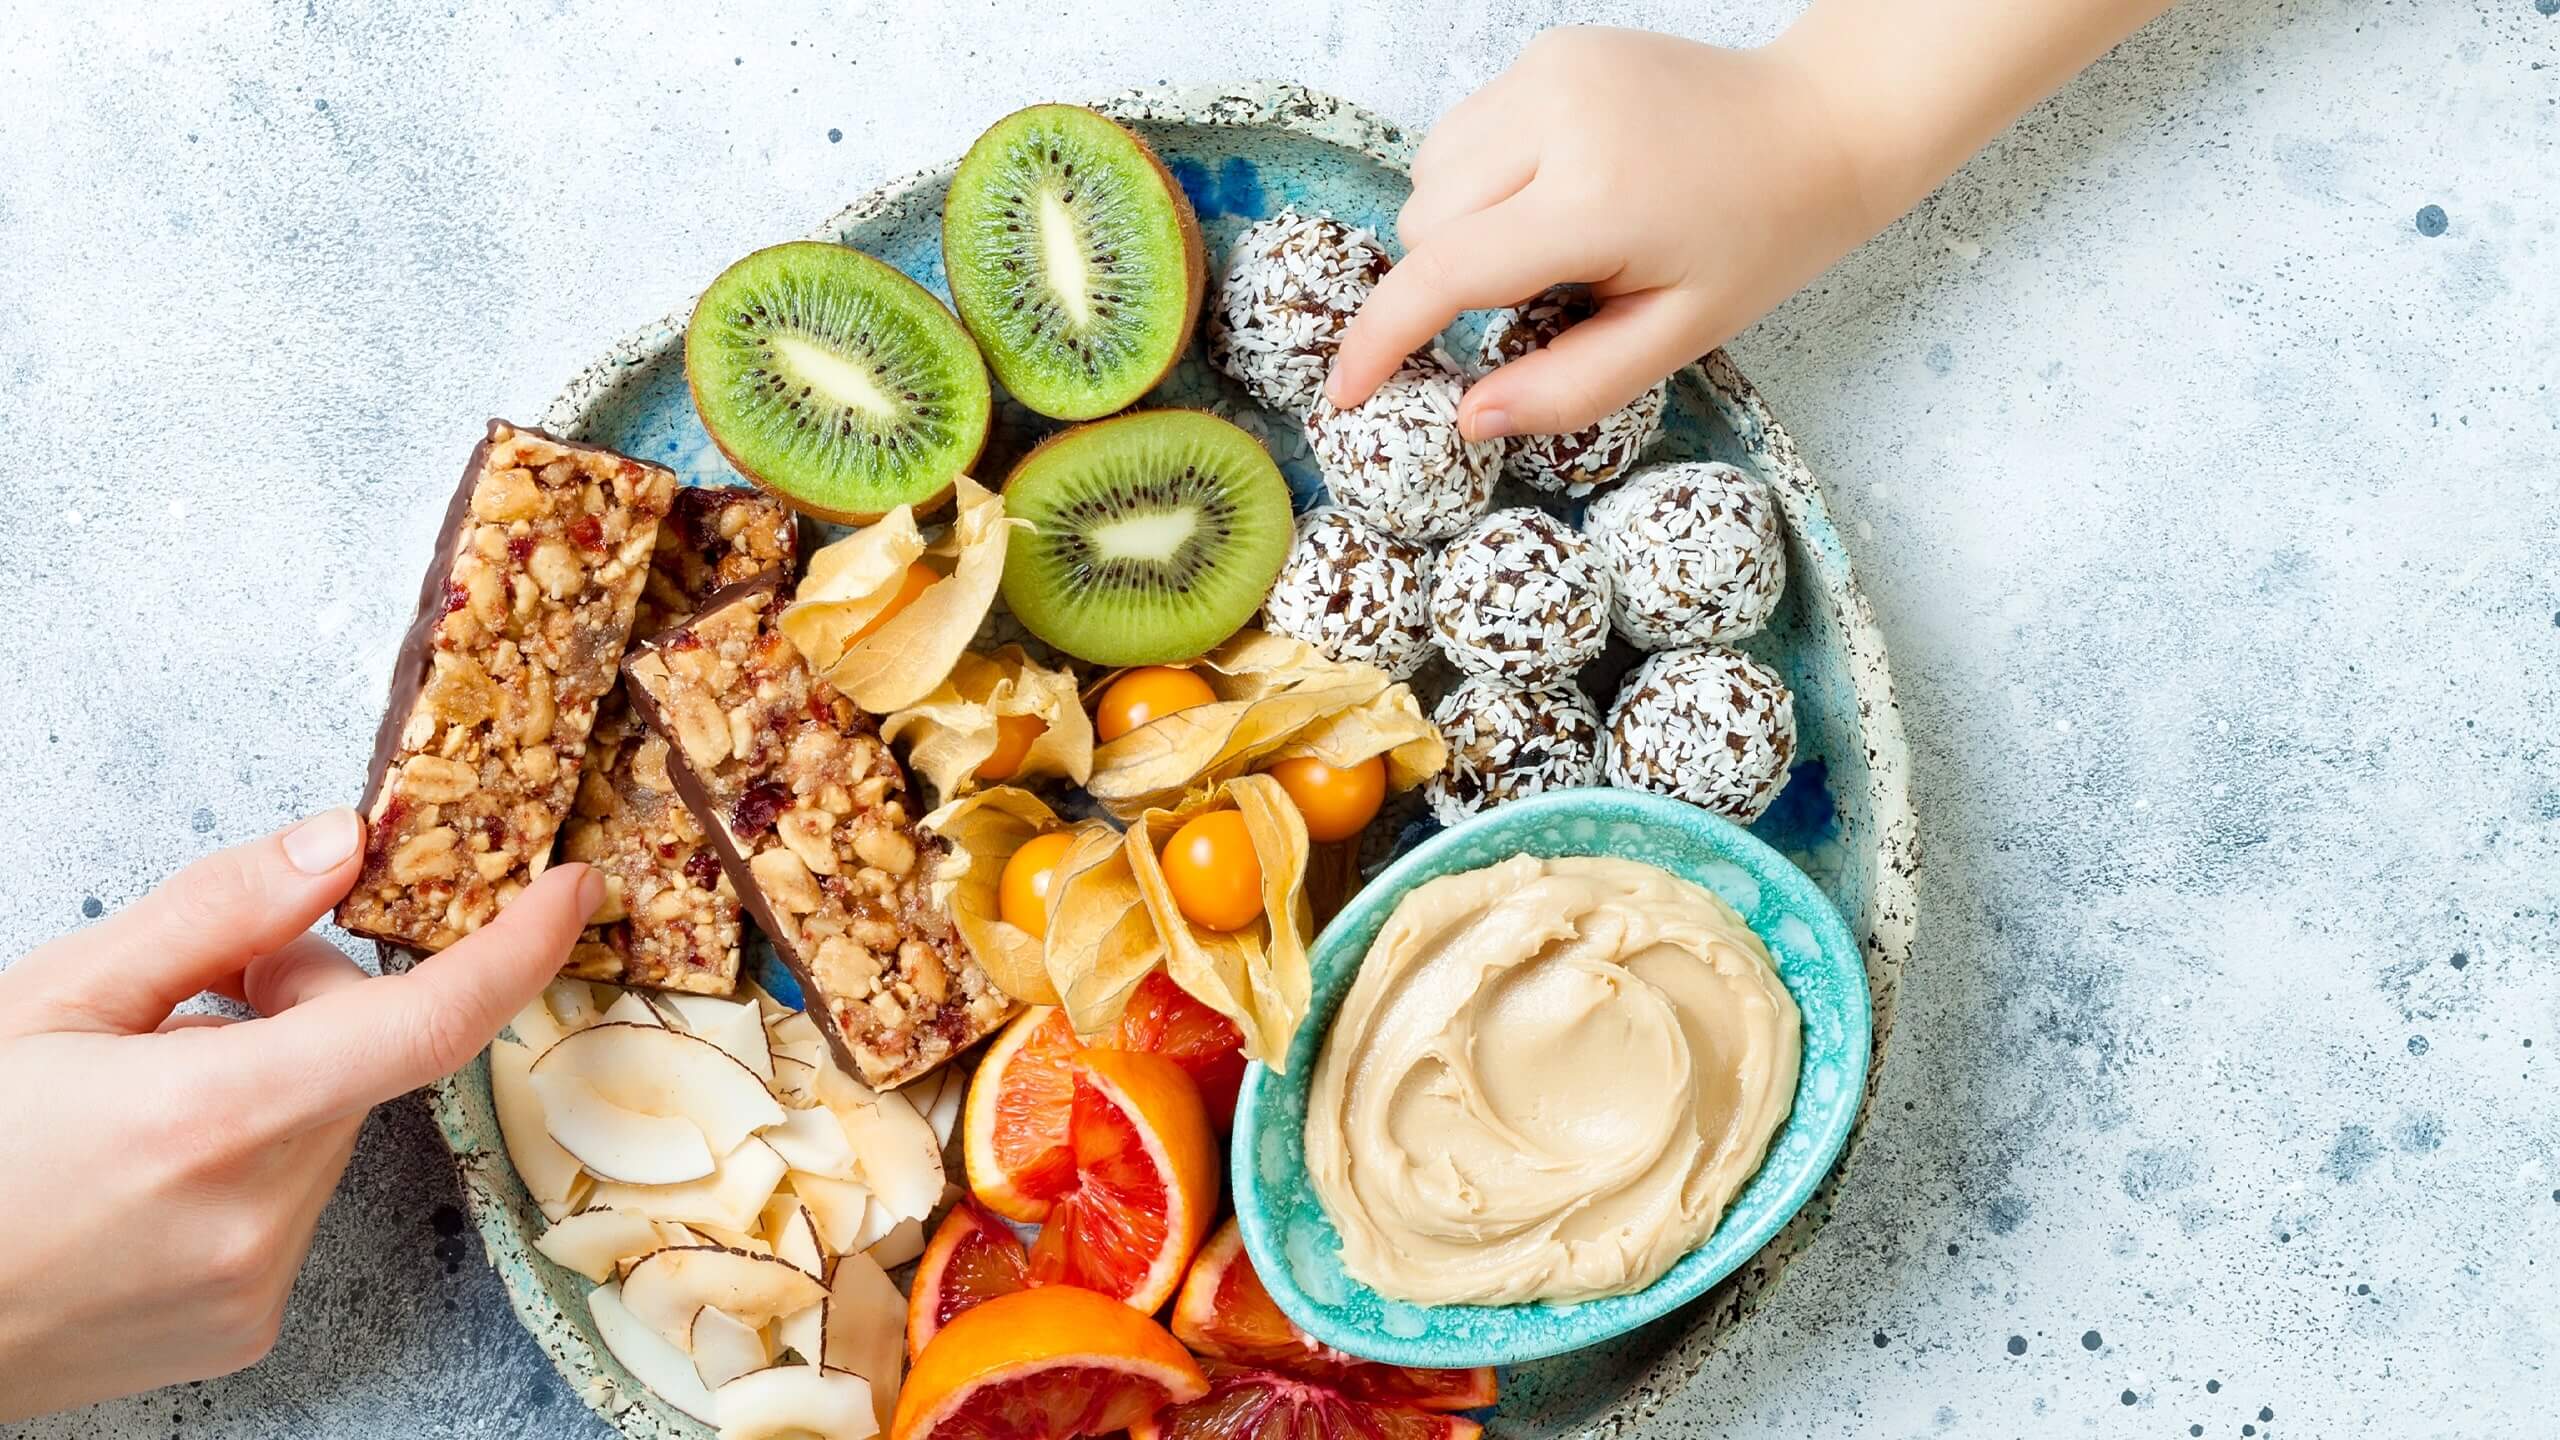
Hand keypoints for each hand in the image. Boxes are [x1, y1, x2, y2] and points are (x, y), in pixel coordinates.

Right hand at [0, 809, 601, 1420]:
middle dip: (306, 1006)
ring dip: (274, 1088)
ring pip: (328, 1133)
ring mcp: (256, 1283)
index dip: (516, 950)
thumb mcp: (55, 996)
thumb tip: (342, 843)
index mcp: (212, 1118)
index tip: (571, 892)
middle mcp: (255, 1213)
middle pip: (360, 1063)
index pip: (424, 1024)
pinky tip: (149, 1174)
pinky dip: (249, 1167)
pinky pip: (294, 1206)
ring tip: (144, 1096)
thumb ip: (215, 913)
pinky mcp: (248, 1326)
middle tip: (204, 993)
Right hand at [1326, 27, 1879, 440]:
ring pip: (1429, 173)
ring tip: (1550, 240)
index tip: (1346, 392)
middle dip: (1450, 279)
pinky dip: (1484, 177)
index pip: (1446, 272)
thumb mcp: (1676, 338)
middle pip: (1424, 224)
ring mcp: (1550, 71)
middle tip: (1540, 297)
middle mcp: (1560, 118)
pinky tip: (1554, 189)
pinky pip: (1463, 132)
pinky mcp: (1549, 52)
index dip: (1382, 338)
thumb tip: (1470, 420)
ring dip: (1460, 225)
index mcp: (1598, 200)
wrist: (1819, 125)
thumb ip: (1568, 387)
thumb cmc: (1759, 239)